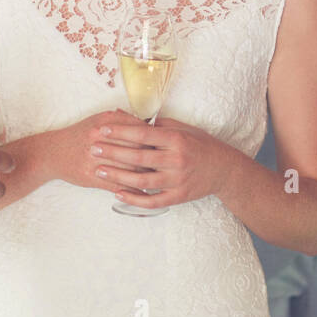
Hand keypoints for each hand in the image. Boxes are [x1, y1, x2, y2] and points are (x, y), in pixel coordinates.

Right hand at [42, 109, 155, 190]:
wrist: (53, 153)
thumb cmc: (80, 135)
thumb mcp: (100, 120)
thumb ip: (123, 120)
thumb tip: (148, 124)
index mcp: (105, 123)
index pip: (137, 131)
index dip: (154, 139)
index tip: (165, 145)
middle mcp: (100, 140)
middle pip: (135, 150)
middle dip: (153, 158)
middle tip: (167, 163)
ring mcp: (95, 159)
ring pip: (128, 168)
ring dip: (146, 175)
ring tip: (160, 177)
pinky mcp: (91, 177)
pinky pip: (117, 184)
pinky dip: (132, 189)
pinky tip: (144, 190)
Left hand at [91, 116, 238, 210]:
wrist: (223, 169)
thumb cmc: (200, 145)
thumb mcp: (183, 129)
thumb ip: (159, 125)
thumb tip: (131, 117)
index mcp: (176, 139)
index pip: (143, 135)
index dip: (120, 132)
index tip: (102, 129)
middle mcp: (177, 159)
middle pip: (138, 157)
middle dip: (113, 152)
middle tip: (93, 148)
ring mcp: (177, 180)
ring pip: (142, 180)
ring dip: (117, 176)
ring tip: (99, 170)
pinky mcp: (178, 196)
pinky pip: (152, 200)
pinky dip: (134, 199)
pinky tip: (117, 194)